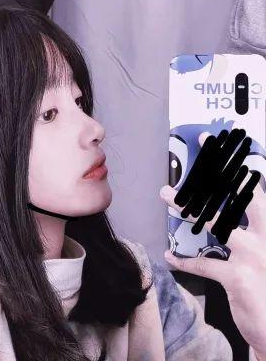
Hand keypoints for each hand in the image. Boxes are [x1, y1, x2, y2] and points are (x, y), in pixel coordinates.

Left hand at [160, 131, 265, 357]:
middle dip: (218, 168)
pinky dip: (185, 260)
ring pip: (214, 222)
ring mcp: (254, 256)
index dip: (237, 163)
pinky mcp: (239, 278)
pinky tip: (171, 256)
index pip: (256, 189)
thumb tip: (231, 217)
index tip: (221, 143)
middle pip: (239, 194)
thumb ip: (253, 233)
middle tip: (202, 145)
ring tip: (166, 196)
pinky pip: (204, 264)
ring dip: (186, 208)